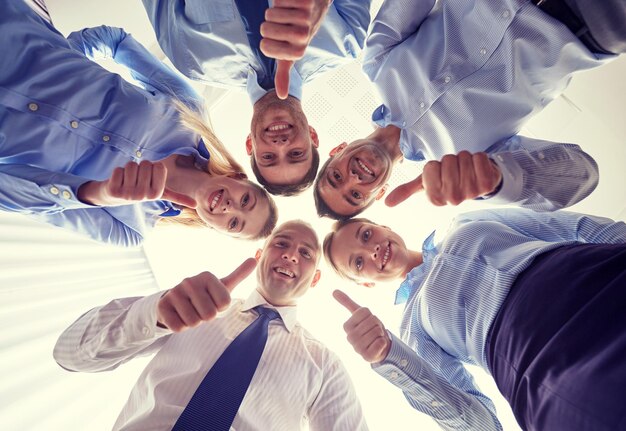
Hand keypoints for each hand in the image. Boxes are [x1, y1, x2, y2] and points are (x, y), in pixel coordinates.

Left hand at [77, 161, 195, 207]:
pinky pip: (117, 170)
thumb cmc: (141, 190)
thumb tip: (196, 205)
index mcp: (157, 194)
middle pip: (145, 164)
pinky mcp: (113, 191)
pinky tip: (118, 181)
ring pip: (131, 165)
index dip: (154, 167)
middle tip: (137, 178)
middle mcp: (143, 196)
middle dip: (140, 167)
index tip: (150, 177)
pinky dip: (117, 172)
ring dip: (128, 169)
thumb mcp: (160, 193)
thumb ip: (177, 197)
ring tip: (128, 179)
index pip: (159, 166)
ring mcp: (128, 195)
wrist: (115, 197)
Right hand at [157, 258, 256, 331]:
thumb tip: (255, 259)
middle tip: (200, 309)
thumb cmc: (204, 295)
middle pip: (209, 315)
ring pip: (194, 322)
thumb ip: (239, 274)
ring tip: (189, 311)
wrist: (174, 301)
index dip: (220, 308)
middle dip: (206, 317)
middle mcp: (190, 281)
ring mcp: (174, 292)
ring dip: (193, 322)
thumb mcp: (222, 285)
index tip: (213, 301)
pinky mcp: (162, 305)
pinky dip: (180, 326)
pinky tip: (178, 316)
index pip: (224, 304)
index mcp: (207, 276)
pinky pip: (178, 327)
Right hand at [260, 0, 330, 98]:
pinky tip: (291, 4)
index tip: (278, 39)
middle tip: (282, 24)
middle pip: (264, 29)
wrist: (318, 7)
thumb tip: (282, 96)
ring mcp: (305, 18)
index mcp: (298, 51)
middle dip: (269, 24)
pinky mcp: (305, 2)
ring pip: (269, 13)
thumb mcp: (292, 54)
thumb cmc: (299, 33)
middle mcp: (303, 36)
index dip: (266, 40)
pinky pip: (277, 0)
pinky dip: (280, 0)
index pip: (264, 47)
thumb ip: (284, 74)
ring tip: (287, 14)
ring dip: (274, 11)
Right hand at [333, 290, 390, 362]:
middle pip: (372, 321)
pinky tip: (378, 346)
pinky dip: (383, 342)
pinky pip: (380, 343)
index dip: (370, 314)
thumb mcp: (360, 314)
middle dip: (377, 324)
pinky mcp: (366, 357)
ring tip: (375, 338)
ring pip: (376, 332)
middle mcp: (349, 338)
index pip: (364, 311)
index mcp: (346, 326)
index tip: (369, 321)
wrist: (379, 345)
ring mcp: (357, 348)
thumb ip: (347, 302)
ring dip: (380, 333)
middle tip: (374, 330)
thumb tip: (334, 291)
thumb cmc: (369, 328)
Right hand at [385, 151, 501, 206]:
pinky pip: (479, 158)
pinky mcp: (488, 183)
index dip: (435, 167)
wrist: (477, 184)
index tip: (440, 175)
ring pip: (463, 157)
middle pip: (447, 161)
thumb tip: (386, 202)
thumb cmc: (449, 182)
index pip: (430, 167)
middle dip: (451, 161)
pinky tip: (478, 168)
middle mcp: (453, 198)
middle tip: (455, 171)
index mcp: (436, 198)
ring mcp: (472, 192)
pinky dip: (479, 158)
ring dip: (465, 158)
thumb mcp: (426, 185)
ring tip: (466, 169)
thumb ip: (406, 191)